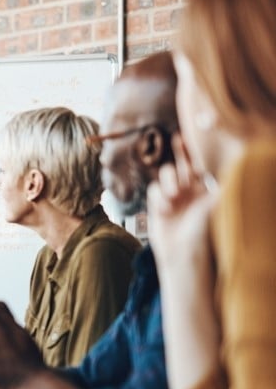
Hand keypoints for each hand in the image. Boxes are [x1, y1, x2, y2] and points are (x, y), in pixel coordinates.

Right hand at [147, 134, 216, 267]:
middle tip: (178, 137)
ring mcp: (172, 197)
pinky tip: (165, 209)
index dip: (195, 150)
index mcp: (205, 189)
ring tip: (174, 195)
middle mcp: (189, 191)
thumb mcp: (217, 203)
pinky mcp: (157, 205)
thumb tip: (234, 161)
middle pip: (182, 164)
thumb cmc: (204, 232)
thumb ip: (221, 182)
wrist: (183, 253)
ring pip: (166, 174)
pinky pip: (154, 190)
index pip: (200, 164)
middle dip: (180, 151)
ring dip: (169, 180)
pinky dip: (159, 197)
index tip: (192, 134)